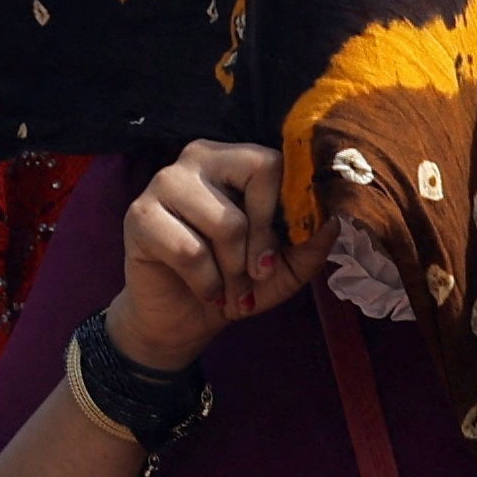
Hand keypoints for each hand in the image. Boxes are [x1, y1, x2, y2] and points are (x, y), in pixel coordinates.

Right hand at [103, 140, 324, 371]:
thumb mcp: (286, 266)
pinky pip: (190, 250)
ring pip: (226, 222)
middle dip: (261, 240)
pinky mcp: (139, 215)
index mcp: (236, 159)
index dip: (283, 213)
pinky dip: (207, 283)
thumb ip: (312, 240)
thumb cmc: (235, 281)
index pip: (274, 163)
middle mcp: (199, 157)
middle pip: (254, 179)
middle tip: (254, 275)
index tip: (277, 254)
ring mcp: (164, 182)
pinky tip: (205, 291)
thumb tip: (337, 218)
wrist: (183, 318)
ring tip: (230, 291)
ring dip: (234, 271)